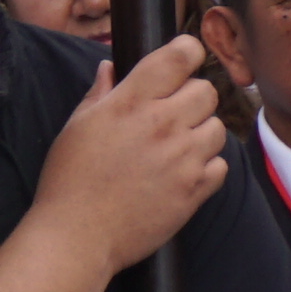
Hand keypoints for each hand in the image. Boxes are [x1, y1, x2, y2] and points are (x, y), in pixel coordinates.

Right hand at [31, 40, 235, 274]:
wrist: (76, 238)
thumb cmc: (70, 181)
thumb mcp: (77, 127)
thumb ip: (100, 92)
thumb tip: (111, 66)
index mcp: (132, 102)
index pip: (181, 55)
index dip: (186, 54)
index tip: (180, 64)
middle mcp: (163, 125)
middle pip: (208, 90)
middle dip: (192, 99)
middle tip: (170, 117)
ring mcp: (182, 159)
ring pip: (217, 128)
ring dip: (200, 135)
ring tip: (174, 150)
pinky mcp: (194, 190)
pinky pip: (220, 165)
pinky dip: (206, 169)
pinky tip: (181, 175)